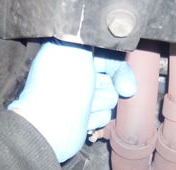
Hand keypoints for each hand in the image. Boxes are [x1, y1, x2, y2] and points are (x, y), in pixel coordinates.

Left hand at [8, 41, 135, 162]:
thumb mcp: (77, 49)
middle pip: (113, 78)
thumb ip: (93, 38)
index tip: (125, 84)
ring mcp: (80, 95)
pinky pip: (103, 115)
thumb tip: (104, 38)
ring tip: (83, 107)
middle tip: (94, 94)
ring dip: (101, 104)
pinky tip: (82, 119)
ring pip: (110, 98)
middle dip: (109, 88)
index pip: (108, 55)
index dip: (119, 69)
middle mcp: (76, 72)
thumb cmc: (61, 86)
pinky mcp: (82, 115)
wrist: (50, 125)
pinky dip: (96, 118)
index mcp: (71, 53)